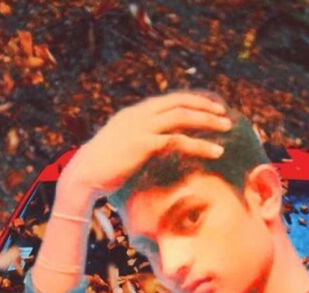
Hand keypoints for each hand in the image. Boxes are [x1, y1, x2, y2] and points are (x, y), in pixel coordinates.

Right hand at [56, 90, 232, 203]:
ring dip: (207, 120)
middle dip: (203, 105)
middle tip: (223, 113)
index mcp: (132, 114)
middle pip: (178, 102)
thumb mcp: (119, 150)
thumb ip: (135, 144)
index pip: (167, 101)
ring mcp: (140, 128)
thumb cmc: (100, 170)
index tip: (207, 108)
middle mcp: (137, 115)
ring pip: (181, 116)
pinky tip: (215, 151)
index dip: (189, 102)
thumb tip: (149, 150)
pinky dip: (200, 145)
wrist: (82, 176)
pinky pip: (178, 140)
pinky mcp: (144, 144)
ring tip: (226, 127)